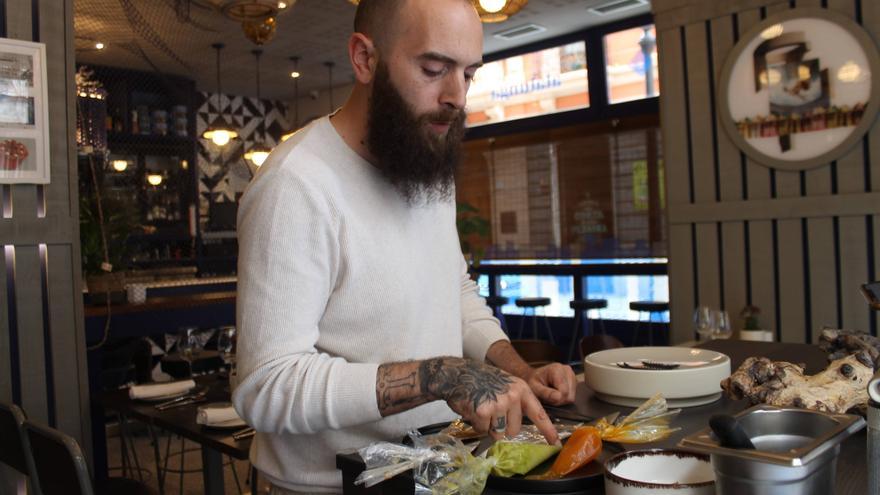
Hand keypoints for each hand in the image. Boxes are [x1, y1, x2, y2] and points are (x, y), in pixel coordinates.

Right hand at [421, 357, 559, 444]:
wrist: (458, 373)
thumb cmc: (481, 381)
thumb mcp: (505, 385)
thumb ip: (516, 403)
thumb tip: (518, 428)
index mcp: (522, 390)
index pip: (538, 413)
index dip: (547, 429)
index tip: (555, 442)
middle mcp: (513, 396)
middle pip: (513, 430)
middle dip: (501, 427)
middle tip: (491, 412)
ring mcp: (499, 403)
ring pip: (498, 432)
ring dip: (488, 426)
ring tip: (481, 408)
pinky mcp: (484, 411)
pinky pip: (483, 430)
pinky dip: (477, 424)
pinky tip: (473, 409)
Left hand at [525, 363, 576, 405]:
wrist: (534, 377)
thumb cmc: (532, 382)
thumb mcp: (534, 388)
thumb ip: (546, 393)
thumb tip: (558, 397)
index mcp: (557, 369)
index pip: (564, 392)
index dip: (555, 400)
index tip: (546, 398)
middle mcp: (567, 370)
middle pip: (569, 396)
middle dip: (558, 400)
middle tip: (548, 397)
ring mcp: (572, 375)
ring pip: (571, 397)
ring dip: (561, 400)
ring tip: (551, 394)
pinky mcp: (573, 381)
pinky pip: (572, 396)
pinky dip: (563, 398)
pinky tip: (556, 393)